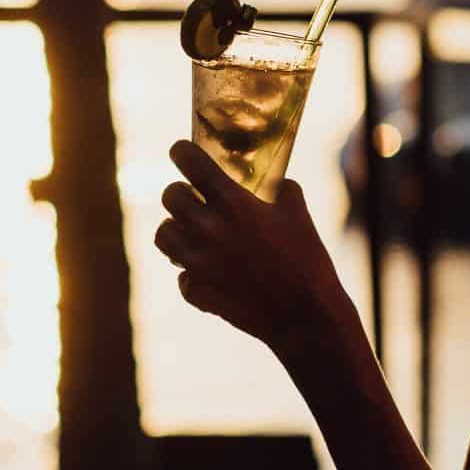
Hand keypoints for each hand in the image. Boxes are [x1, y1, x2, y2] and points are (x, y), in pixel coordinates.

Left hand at [155, 139, 356, 357]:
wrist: (304, 316)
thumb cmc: (306, 260)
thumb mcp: (299, 214)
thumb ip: (281, 190)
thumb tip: (276, 182)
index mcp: (232, 202)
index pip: (189, 161)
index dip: (181, 152)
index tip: (180, 152)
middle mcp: (207, 228)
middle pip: (169, 196)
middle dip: (181, 193)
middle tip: (193, 199)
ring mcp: (197, 262)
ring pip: (163, 234)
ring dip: (176, 230)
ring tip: (193, 234)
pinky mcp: (195, 291)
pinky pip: (181, 274)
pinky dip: (193, 273)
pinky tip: (213, 274)